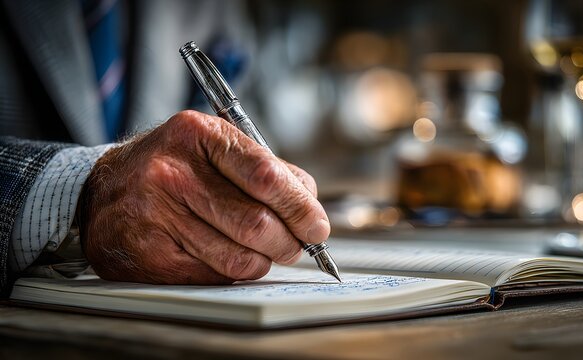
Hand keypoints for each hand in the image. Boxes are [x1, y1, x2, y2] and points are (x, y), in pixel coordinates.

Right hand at [78, 110, 329, 283]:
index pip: (266, 176)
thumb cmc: (172, 167)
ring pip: (239, 257)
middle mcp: (173, 173)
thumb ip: (266, 169)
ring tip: (265, 251)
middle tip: (297, 245)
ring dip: (265, 260)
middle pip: (257, 223)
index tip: (317, 225)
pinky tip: (230, 255)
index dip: (301, 207)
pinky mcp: (150, 255)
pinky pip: (215, 274)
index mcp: (198, 135)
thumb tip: (310, 205)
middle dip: (290, 242)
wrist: (105, 191)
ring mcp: (158, 215)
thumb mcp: (213, 146)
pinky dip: (235, 270)